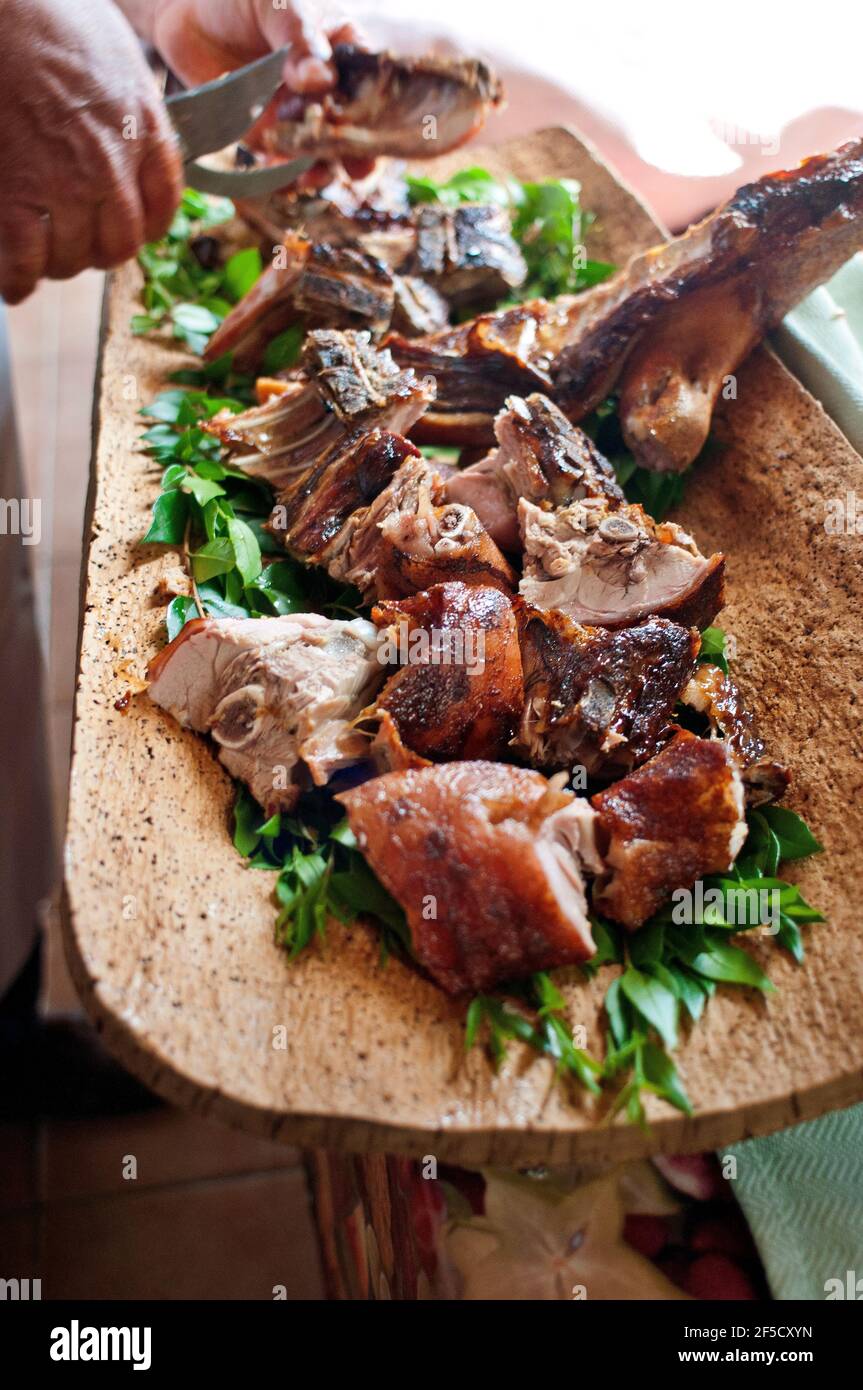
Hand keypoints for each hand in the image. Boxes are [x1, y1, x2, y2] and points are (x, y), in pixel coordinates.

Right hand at [0, 0, 181, 303]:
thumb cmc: (47, 12)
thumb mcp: (113, 53)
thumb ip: (127, 104)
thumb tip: (130, 131)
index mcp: (143, 127)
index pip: (163, 206)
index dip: (144, 226)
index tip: (125, 227)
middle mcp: (111, 164)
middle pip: (120, 244)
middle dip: (98, 250)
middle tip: (75, 242)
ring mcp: (63, 184)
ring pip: (73, 258)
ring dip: (57, 263)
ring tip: (40, 253)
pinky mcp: (13, 196)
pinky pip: (24, 261)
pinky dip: (19, 280)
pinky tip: (15, 281)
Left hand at [145, 1, 374, 176]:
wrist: (191, 15)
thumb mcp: (278, 3)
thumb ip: (299, 36)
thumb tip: (320, 78)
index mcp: (344, 52)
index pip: (370, 86)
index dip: (373, 111)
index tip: (363, 127)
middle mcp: (329, 92)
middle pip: (353, 131)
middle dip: (353, 152)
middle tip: (352, 166)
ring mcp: (301, 119)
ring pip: (323, 155)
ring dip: (320, 169)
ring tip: (309, 173)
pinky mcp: (271, 139)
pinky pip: (284, 165)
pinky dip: (284, 175)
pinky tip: (278, 172)